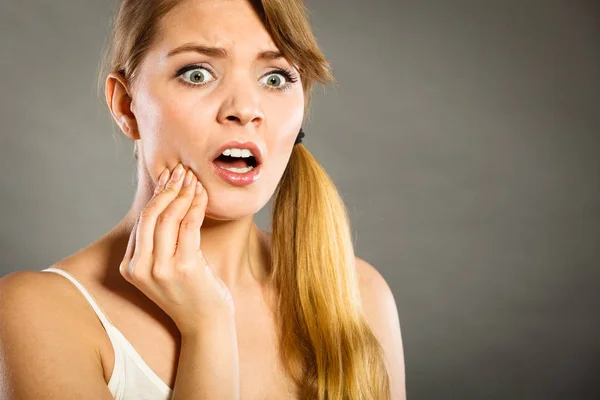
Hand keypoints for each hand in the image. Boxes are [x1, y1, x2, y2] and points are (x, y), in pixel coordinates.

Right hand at [119, 163, 234, 335]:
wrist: (205, 324)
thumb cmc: (190, 292)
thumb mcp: (165, 268)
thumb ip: (159, 243)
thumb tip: (166, 199)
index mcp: (130, 268)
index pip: (141, 222)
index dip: (156, 195)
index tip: (168, 177)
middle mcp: (140, 269)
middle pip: (151, 216)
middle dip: (167, 188)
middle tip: (181, 170)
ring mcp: (161, 269)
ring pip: (168, 218)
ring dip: (183, 193)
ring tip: (193, 178)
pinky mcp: (184, 268)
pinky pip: (189, 226)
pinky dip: (196, 205)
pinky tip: (202, 194)